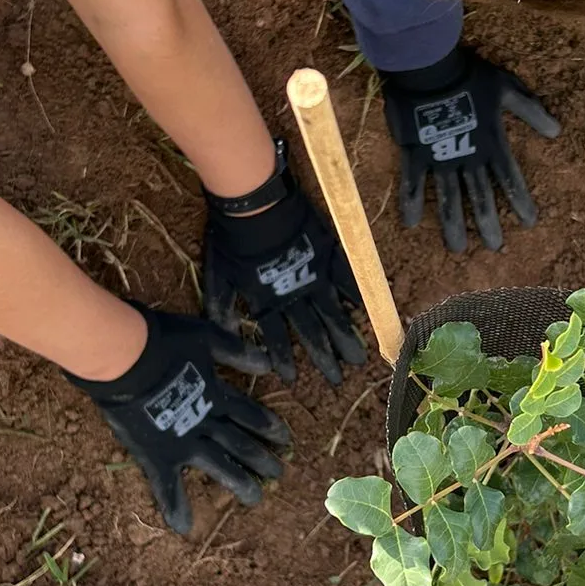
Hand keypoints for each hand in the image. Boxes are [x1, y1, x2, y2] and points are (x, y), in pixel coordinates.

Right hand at [67, 304, 290, 537]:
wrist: (125, 357)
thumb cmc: (163, 341)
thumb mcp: (206, 336)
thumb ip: (237, 351)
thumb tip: (268, 365)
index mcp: (217, 394)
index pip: (250, 414)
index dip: (268, 426)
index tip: (285, 439)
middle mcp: (206, 422)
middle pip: (241, 444)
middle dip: (261, 459)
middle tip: (278, 474)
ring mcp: (184, 442)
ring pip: (220, 467)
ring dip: (239, 483)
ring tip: (256, 500)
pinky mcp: (157, 456)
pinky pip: (167, 487)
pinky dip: (175, 507)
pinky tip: (185, 527)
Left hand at [203, 143, 366, 386]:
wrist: (256, 205)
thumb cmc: (233, 238)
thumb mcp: (218, 274)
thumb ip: (221, 305)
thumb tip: (222, 332)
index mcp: (267, 301)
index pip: (276, 338)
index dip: (283, 358)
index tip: (292, 378)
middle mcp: (295, 295)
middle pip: (312, 333)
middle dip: (324, 358)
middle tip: (337, 381)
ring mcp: (315, 277)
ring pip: (333, 314)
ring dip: (345, 338)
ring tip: (358, 359)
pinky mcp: (328, 256)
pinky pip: (348, 281)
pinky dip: (357, 296)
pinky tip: (366, 311)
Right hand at [380, 44, 559, 252]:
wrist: (429, 68)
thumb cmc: (471, 77)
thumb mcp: (507, 89)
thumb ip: (531, 111)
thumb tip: (557, 132)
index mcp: (491, 144)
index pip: (509, 179)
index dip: (520, 201)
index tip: (530, 223)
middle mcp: (467, 158)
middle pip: (479, 198)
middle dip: (487, 224)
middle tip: (494, 247)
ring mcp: (439, 159)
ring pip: (448, 199)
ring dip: (453, 226)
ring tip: (457, 249)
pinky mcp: (415, 154)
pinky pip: (412, 183)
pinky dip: (411, 204)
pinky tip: (410, 225)